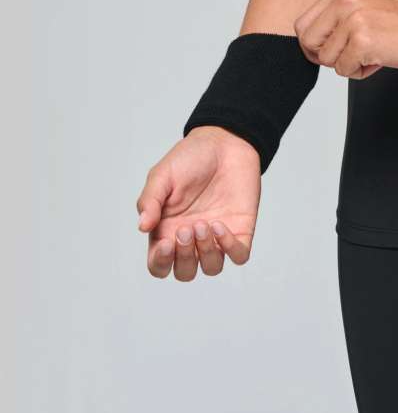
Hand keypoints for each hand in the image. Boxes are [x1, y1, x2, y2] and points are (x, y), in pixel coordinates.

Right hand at [136, 127, 261, 280]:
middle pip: (184, 272)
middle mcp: (191, 239)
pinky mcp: (240, 229)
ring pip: (211, 268)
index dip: (160, 263)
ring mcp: (217, 236)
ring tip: (205, 224)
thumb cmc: (190, 157)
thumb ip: (150, 201)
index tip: (166, 243)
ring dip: (207, 252)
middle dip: (184, 257)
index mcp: (167, 229)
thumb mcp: (162, 175)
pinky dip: (231, 248)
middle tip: (188, 228)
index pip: (159, 265)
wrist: (224, 141)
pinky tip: (221, 225)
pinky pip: (239, 256)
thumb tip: (142, 227)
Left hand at [292, 0, 397, 77]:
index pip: (303, 24)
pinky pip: (344, 70)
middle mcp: (345, 1)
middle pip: (308, 41)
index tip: (335, 49)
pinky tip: (381, 58)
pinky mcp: (363, 41)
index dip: (316, 44)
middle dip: (326, 55)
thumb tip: (308, 44)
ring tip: (374, 52)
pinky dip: (361, 72)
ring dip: (348, 64)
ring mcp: (353, 20)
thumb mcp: (366, 8)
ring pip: (326, 59)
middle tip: (353, 54)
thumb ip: (338, 18)